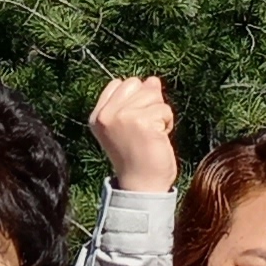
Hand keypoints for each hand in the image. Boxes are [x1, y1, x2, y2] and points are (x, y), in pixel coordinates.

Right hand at [90, 76, 177, 195]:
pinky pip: (164, 109)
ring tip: (152, 135)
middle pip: (137, 84)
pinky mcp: (141, 121)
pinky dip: (168, 123)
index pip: (119, 83)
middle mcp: (106, 115)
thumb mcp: (129, 126)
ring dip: (160, 114)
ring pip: (153, 95)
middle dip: (148, 102)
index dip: (135, 98)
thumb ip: (135, 101)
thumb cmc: (137, 158)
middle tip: (145, 128)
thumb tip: (152, 80)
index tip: (135, 124)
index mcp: (97, 115)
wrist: (141, 186)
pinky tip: (159, 139)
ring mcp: (122, 116)